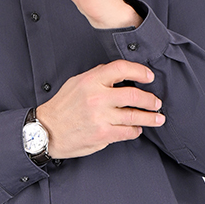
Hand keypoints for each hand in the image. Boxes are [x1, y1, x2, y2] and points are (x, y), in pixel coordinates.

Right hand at [37, 60, 163, 158]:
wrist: (46, 131)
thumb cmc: (62, 107)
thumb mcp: (76, 83)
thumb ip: (97, 76)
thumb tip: (119, 73)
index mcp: (91, 81)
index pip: (121, 69)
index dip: (140, 71)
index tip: (150, 77)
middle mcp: (97, 98)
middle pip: (133, 95)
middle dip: (150, 100)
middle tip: (157, 102)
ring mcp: (100, 117)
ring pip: (134, 116)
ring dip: (150, 118)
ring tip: (158, 118)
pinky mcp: (102, 134)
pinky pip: (126, 132)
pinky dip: (135, 131)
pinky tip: (137, 129)